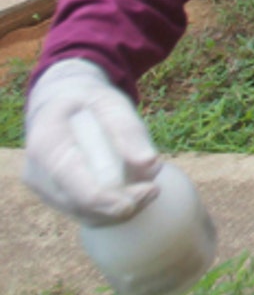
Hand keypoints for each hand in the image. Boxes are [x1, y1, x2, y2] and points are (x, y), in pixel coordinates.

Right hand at [22, 59, 161, 224]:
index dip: (100, 199)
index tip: (130, 205)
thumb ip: (128, 130)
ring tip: (151, 190)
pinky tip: (137, 195)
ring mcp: (43, 189)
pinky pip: (84, 213)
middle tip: (154, 190)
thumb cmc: (89, 101)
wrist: (61, 105)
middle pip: (78, 204)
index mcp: (46, 142)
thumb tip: (150, 163)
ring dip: (118, 211)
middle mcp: (37, 172)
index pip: (71, 180)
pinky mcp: (55, 198)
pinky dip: (111, 210)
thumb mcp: (111, 103)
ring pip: (83, 214)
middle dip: (117, 206)